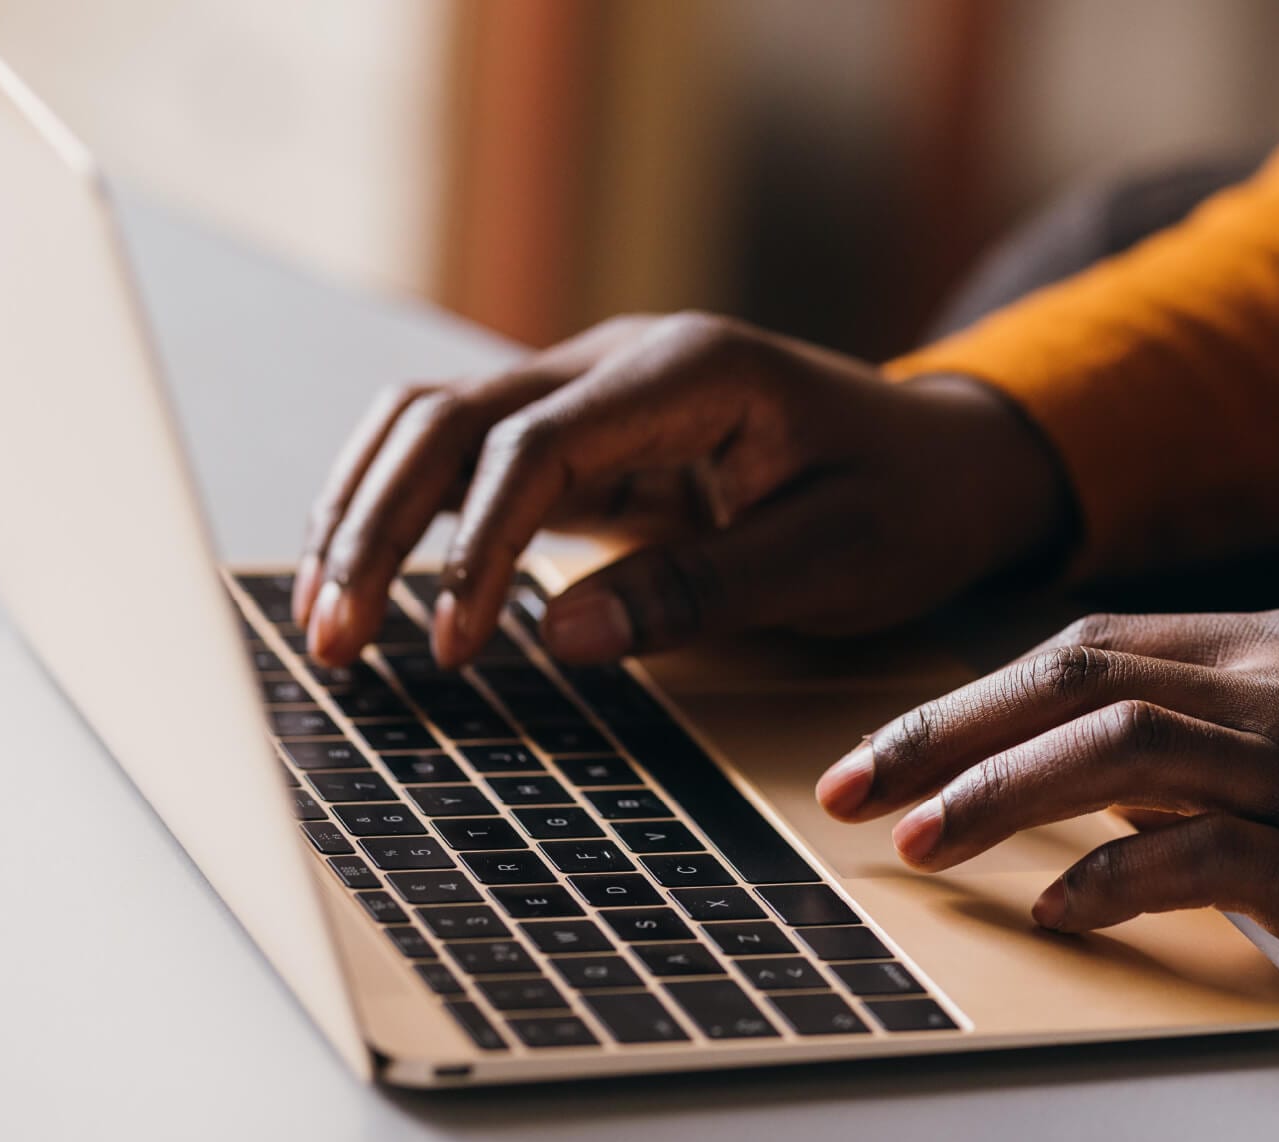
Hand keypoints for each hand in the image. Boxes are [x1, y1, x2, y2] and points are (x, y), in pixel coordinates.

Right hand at [293, 312, 1072, 665]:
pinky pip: (466, 459)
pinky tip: (371, 591)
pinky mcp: (582, 434)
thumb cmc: (909, 505)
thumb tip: (563, 639)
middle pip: (451, 419)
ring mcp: (593, 389)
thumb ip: (705, 590)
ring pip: (434, 425)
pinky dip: (407, 516)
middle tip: (333, 642)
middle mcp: (622, 359)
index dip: (476, 544)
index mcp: (691, 370)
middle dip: (377, 527)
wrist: (950, 460)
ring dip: (368, 515)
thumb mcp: (837, 559)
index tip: (455, 645)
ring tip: (328, 624)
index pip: (536, 442)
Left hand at [813, 607, 1278, 997]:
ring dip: (997, 796)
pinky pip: (1207, 860)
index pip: (1106, 643)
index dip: (985, 690)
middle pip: (1079, 676)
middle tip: (846, 786)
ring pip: (1117, 752)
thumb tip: (1169, 775)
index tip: (900, 738)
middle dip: (943, 728)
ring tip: (915, 846)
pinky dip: (1114, 880)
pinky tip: (1058, 913)